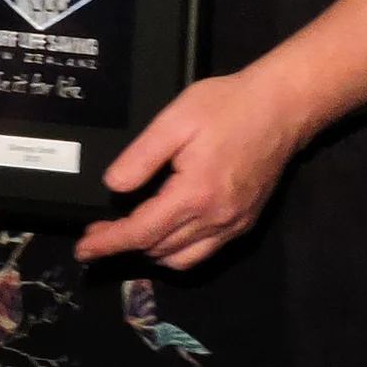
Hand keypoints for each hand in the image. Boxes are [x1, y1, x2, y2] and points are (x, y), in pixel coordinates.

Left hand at [74, 68, 304, 268]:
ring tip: (128, 233)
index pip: (142, 232)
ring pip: (182, 259)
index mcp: (195, 195)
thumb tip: (113, 188)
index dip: (109, 242)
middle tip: (98, 230)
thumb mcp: (175, 120)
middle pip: (159, 251)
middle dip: (124, 246)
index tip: (83, 249)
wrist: (282, 107)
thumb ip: (141, 157)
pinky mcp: (245, 222)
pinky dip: (178, 250)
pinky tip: (166, 230)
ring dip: (151, 252)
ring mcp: (233, 225)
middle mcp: (216, 220)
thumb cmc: (227, 106)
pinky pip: (205, 251)